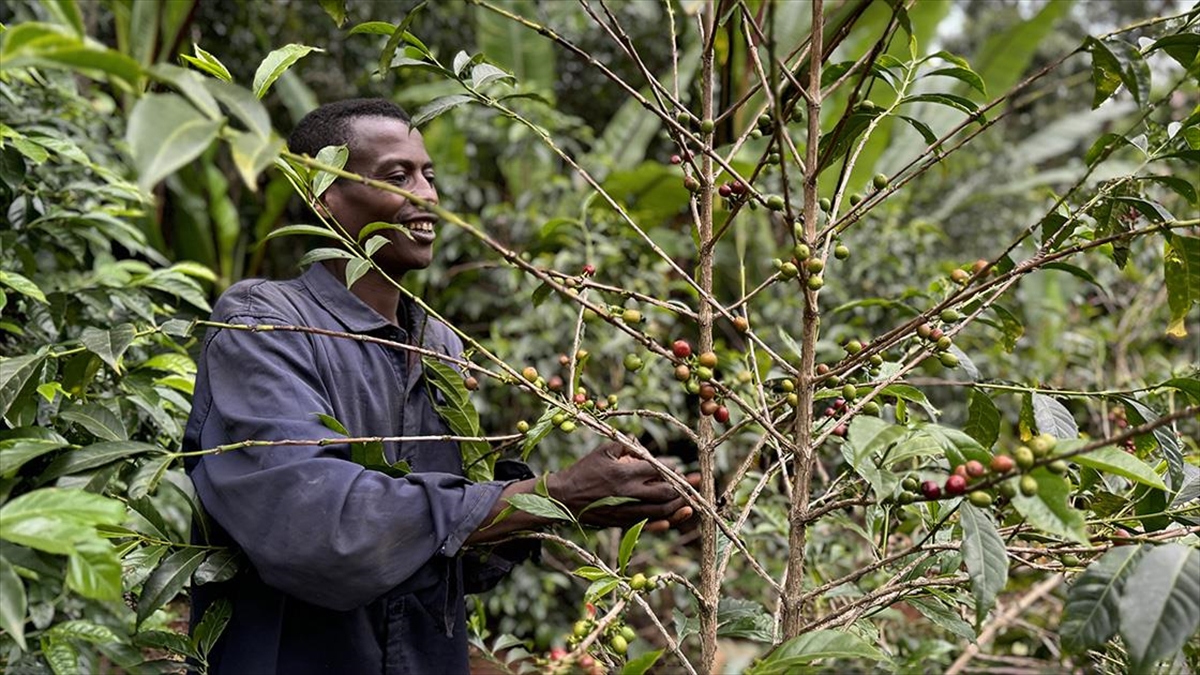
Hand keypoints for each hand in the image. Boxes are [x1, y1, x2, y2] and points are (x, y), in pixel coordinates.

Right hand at [546, 442, 699, 529]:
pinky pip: (648, 525)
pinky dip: (663, 523)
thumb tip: (648, 452)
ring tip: (690, 500)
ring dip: (679, 505)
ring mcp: (627, 510)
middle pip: (666, 493)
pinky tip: (673, 519)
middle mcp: (629, 493)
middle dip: (683, 488)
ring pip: (662, 511)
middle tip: (695, 482)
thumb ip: (628, 448)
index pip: (658, 471)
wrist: (564, 498)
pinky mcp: (622, 523)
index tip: (677, 467)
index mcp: (625, 473)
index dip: (671, 469)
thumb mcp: (604, 451)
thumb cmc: (584, 470)